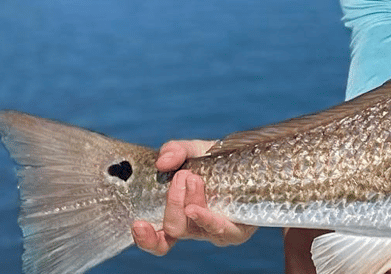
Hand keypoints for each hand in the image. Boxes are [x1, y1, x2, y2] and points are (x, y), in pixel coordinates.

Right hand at [132, 139, 257, 254]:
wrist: (252, 161)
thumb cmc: (217, 160)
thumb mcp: (194, 150)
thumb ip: (175, 151)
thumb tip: (162, 162)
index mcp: (180, 215)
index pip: (159, 240)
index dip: (146, 238)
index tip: (137, 224)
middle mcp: (196, 228)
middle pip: (174, 228)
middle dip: (172, 202)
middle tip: (182, 176)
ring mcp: (216, 231)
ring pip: (194, 228)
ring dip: (190, 203)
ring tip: (194, 178)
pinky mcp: (238, 231)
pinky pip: (221, 232)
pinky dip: (207, 220)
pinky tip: (198, 209)